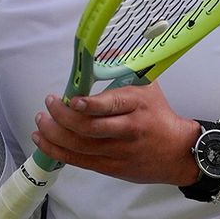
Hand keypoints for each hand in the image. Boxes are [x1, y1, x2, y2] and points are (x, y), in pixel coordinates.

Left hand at [30, 82, 199, 185]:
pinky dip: (57, 151)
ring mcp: (118, 152)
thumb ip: (122, 68)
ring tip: (40, 121)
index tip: (71, 99)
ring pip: (80, 146)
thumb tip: (99, 50)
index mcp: (137, 105)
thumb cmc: (158, 114)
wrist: (178, 152)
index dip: (89, 104)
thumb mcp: (147, 86)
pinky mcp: (111, 168)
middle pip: (90, 128)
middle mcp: (127, 130)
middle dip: (62, 116)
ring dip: (54, 134)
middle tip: (49, 104)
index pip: (111, 106)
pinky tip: (42, 140)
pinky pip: (79, 161)